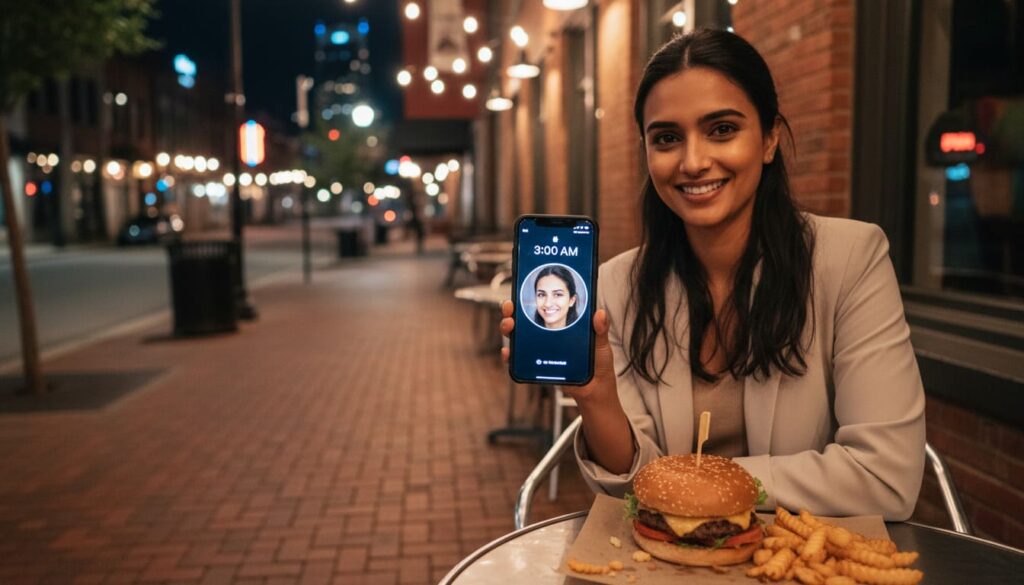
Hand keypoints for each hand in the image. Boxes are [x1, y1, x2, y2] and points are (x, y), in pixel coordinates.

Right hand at [500, 300, 618, 405]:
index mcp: (561, 326)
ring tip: (509, 326)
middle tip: (509, 308)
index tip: (521, 293)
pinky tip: (508, 352)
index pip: (542, 308)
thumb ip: (601, 330)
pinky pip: (519, 361)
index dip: (528, 300)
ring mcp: (541, 351)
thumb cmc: (598, 364)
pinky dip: (510, 356)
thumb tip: (600, 313)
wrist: (595, 389)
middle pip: (523, 320)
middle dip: (511, 311)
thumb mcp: (601, 344)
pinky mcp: (537, 367)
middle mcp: (547, 336)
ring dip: (508, 329)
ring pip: (518, 337)